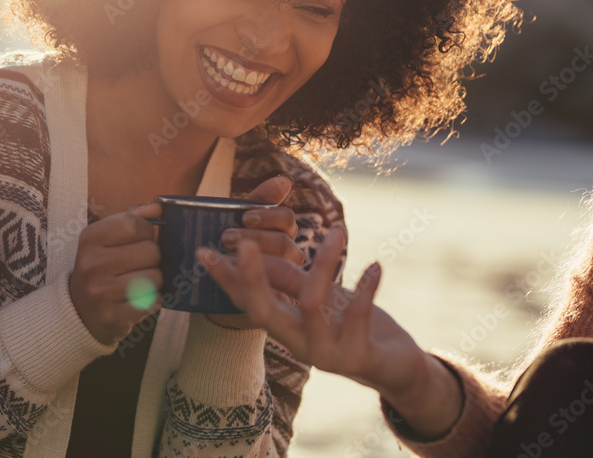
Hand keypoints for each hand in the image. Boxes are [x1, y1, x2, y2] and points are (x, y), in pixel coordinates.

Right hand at [70, 202, 162, 344]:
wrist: (79, 310)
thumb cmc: (101, 266)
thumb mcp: (107, 237)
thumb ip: (132, 217)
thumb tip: (157, 206)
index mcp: (89, 238)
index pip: (134, 224)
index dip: (146, 231)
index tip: (139, 241)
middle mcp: (91, 263)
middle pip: (150, 251)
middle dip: (152, 258)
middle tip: (139, 265)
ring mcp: (100, 291)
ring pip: (155, 277)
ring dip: (154, 280)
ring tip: (138, 282)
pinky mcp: (112, 315)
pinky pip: (152, 301)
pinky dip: (151, 300)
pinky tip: (137, 299)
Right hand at [198, 230, 463, 438]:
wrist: (397, 369)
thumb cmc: (352, 326)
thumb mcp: (317, 297)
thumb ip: (286, 278)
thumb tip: (252, 249)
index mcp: (285, 326)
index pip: (246, 301)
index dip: (225, 279)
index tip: (203, 251)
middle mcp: (298, 342)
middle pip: (264, 311)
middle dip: (252, 278)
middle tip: (245, 243)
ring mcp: (327, 352)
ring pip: (310, 305)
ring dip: (324, 264)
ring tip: (338, 231)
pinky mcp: (359, 356)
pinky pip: (357, 316)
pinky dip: (366, 287)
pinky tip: (375, 266)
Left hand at [208, 174, 301, 328]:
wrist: (215, 288)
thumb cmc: (232, 245)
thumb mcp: (242, 220)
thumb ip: (262, 199)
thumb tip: (285, 180)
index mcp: (282, 233)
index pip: (286, 219)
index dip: (267, 216)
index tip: (245, 217)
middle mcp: (287, 257)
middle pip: (283, 241)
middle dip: (254, 237)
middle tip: (226, 237)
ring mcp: (281, 282)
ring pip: (277, 265)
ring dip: (248, 258)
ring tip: (223, 253)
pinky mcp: (267, 303)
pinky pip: (256, 291)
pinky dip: (230, 277)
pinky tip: (212, 266)